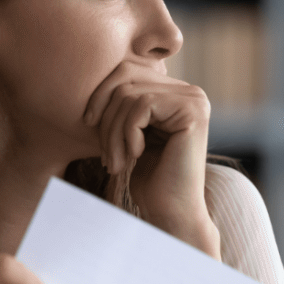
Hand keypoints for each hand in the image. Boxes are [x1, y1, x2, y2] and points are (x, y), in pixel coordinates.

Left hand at [83, 61, 219, 257]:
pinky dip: (127, 134)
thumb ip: (124, 103)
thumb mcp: (131, 133)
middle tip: (105, 152)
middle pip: (126, 77)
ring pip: (129, 94)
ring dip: (113, 132)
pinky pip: (141, 106)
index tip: (88, 124)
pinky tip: (135, 156)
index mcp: (175, 92)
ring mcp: (194, 99)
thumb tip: (96, 73)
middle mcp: (190, 91)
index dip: (100, 95)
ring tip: (116, 162)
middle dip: (105, 114)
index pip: (126, 70)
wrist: (171, 213)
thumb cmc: (149, 179)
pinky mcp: (193, 112)